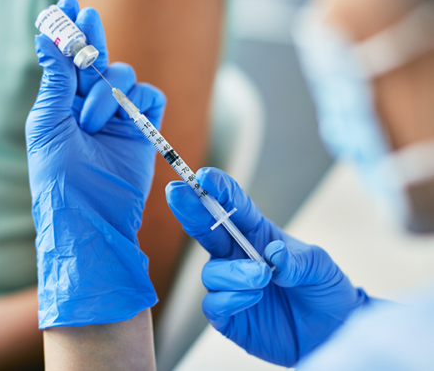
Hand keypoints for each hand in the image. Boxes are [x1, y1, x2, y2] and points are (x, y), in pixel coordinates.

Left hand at [26, 0, 165, 328]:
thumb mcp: (49, 121)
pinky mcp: (144, 126)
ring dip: (106, 92)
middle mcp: (93, 105)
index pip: (70, 59)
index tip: (67, 4)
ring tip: (91, 122)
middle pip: (100, 59)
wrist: (91, 212)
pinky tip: (123, 118)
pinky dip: (138, 100)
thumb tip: (46, 38)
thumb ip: (56, 79)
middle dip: (91, 36)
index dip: (70, 32)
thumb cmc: (60, 172)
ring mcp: (121, 114)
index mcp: (65, 103)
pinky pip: (151, 96)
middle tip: (84, 16)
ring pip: (125, 75)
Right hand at [166, 168, 367, 366]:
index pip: (232, 205)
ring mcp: (230, 284)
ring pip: (211, 271)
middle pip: (205, 229)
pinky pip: (213, 304)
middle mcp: (237, 254)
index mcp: (256, 232)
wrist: (331, 332)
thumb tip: (273, 255)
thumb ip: (296, 259)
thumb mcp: (320, 266)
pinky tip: (253, 298)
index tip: (203, 177)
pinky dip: (230, 299)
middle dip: (190, 209)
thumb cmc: (323, 289)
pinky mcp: (228, 315)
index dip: (217, 189)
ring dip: (232, 272)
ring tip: (262, 277)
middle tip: (178, 192)